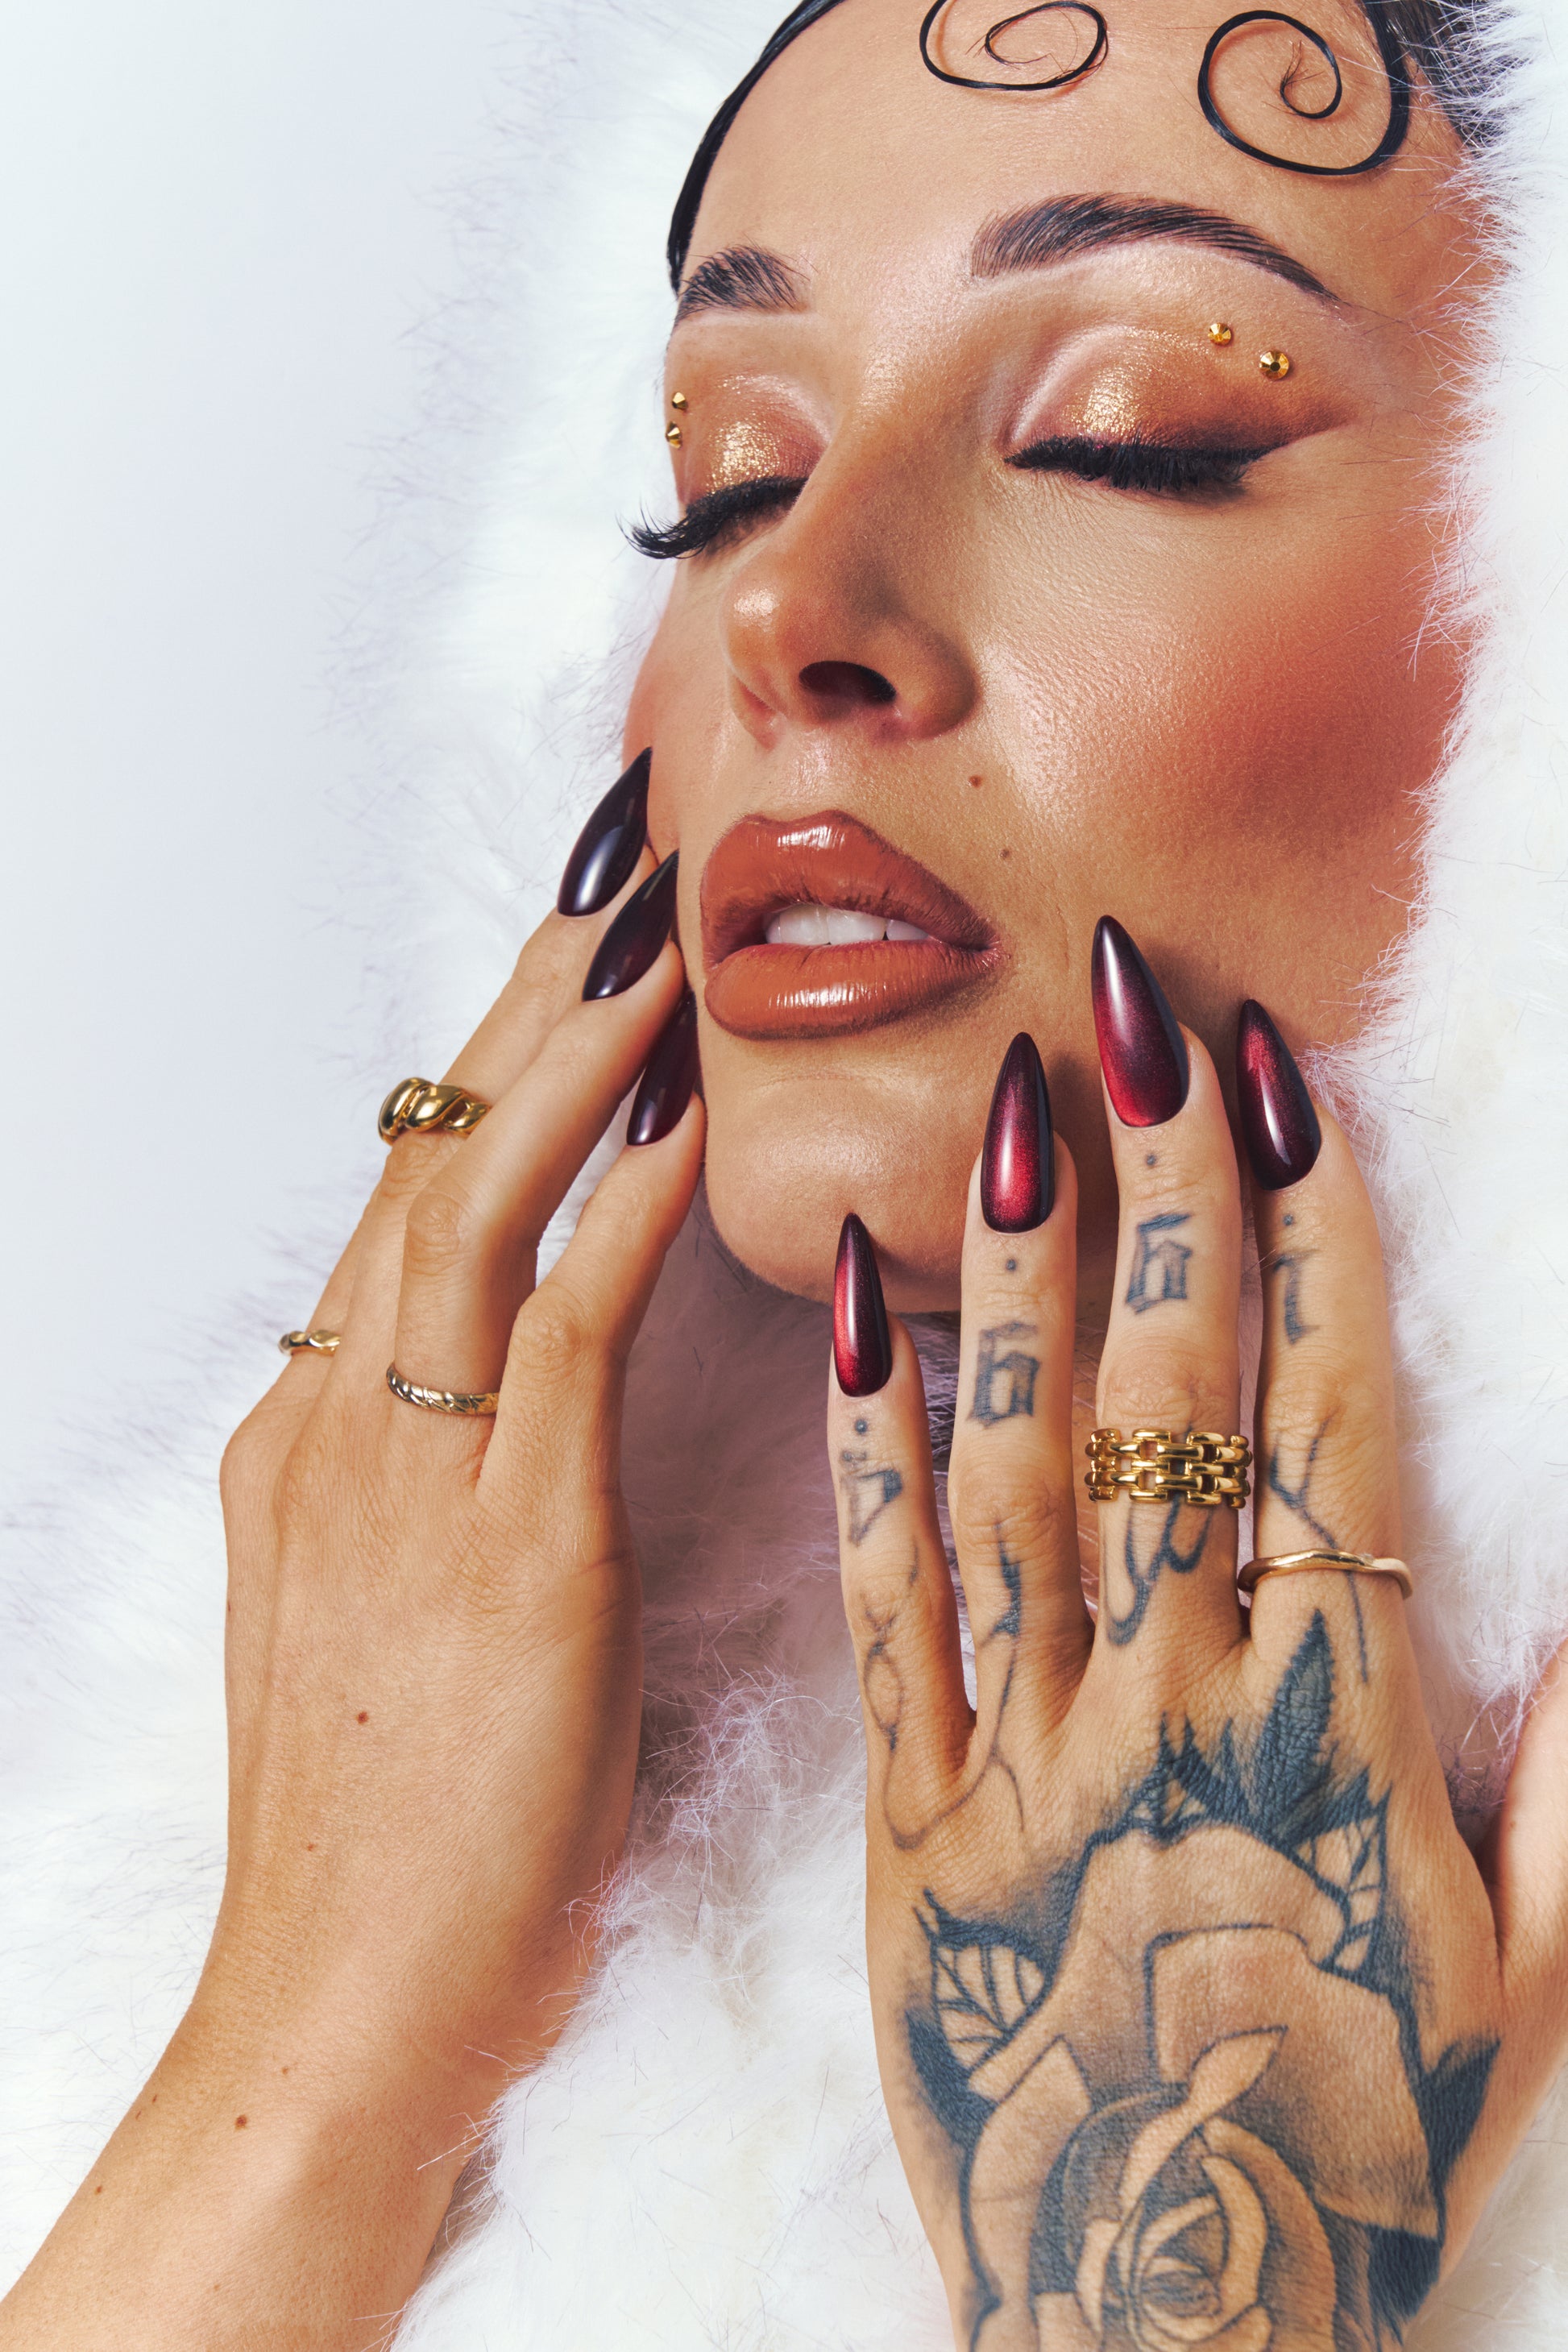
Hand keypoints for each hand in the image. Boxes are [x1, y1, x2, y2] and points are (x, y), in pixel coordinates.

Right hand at [2, 849, 700, 2348]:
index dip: (490, 1058)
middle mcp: (341, 1422)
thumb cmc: (394, 1837)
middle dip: (528, 996)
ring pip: (480, 1202)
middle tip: (617, 858)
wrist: (340, 2012)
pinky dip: (634, 1202)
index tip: (569, 946)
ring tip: (662, 924)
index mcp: (316, 1436)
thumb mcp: (387, 1620)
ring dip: (578, 1050)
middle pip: (426, 1155)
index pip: (404, 1196)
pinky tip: (701, 1110)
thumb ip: (430, 1480)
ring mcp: (406, 1471)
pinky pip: (566, 1326)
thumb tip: (503, 1386)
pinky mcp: (503, 1543)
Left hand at [831, 1018, 1567, 2351]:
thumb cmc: (1366, 2151)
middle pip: (1171, 1396)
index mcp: (1338, 1725)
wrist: (1159, 2331)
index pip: (1328, 1418)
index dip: (1317, 1236)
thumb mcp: (1534, 1978)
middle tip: (1143, 1009)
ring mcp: (1021, 1749)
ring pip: (1017, 1461)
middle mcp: (1174, 1703)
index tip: (1292, 1087)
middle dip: (1166, 1185)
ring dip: (1016, 1263)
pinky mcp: (902, 1815)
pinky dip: (859, 1439)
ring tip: (1012, 1096)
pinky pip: (877, 1598)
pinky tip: (844, 1299)